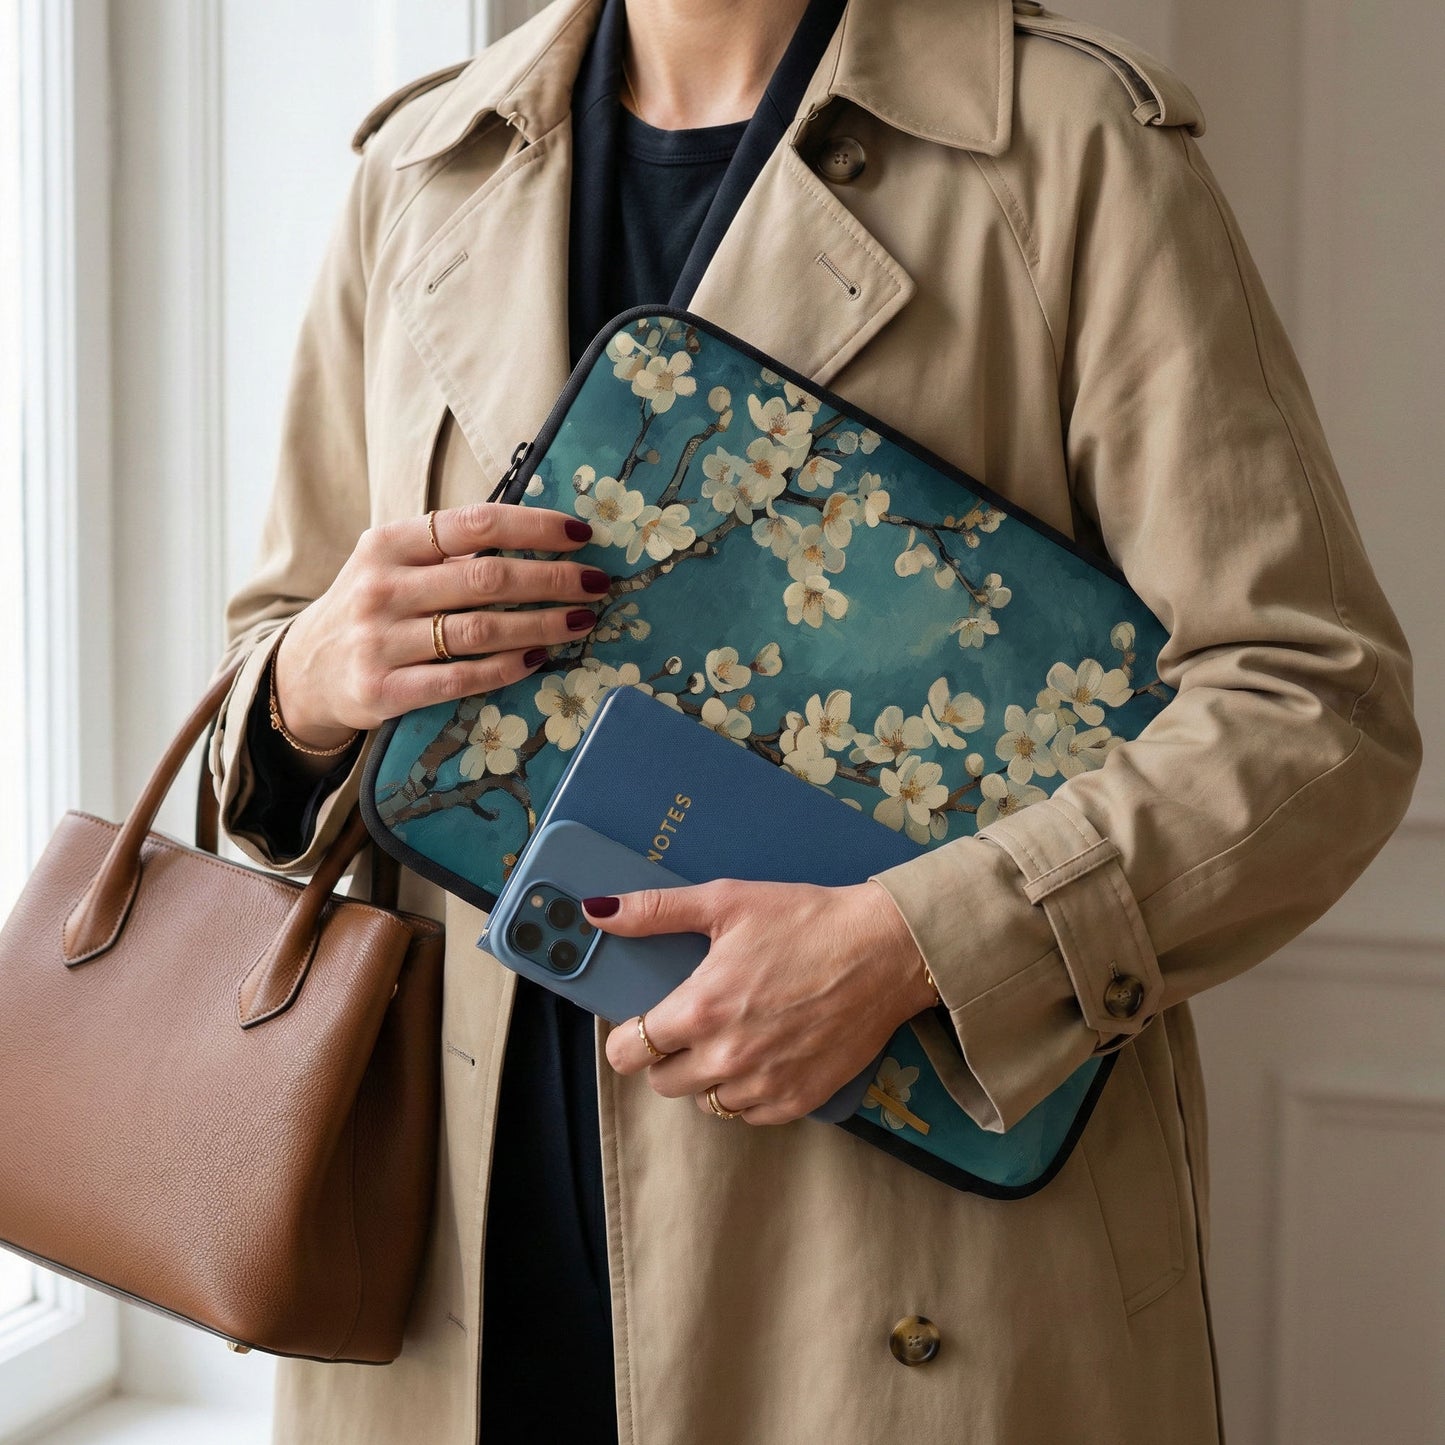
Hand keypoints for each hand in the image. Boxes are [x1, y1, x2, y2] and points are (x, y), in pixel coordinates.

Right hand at [272, 503, 610, 748]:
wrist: (303, 673)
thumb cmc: (371, 609)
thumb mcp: (392, 564)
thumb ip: (449, 550)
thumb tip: (539, 536)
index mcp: (388, 543)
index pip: (475, 524)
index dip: (535, 527)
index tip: (582, 534)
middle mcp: (381, 587)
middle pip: (486, 578)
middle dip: (553, 579)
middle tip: (598, 583)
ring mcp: (380, 641)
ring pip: (480, 630)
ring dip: (542, 624)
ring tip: (583, 620)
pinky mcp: (383, 690)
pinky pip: (460, 679)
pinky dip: (506, 668)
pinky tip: (539, 658)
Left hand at [596, 878, 937, 1124]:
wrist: (886, 950)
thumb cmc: (807, 920)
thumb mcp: (726, 901)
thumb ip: (655, 910)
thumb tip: (596, 909)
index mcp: (701, 1009)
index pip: (628, 1052)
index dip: (627, 1037)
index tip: (640, 1024)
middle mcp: (727, 1056)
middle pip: (661, 1082)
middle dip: (666, 1055)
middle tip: (691, 1023)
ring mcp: (764, 1084)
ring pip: (704, 1102)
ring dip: (706, 1076)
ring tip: (730, 1036)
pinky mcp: (798, 1100)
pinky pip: (748, 1115)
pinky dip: (745, 1093)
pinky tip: (761, 1056)